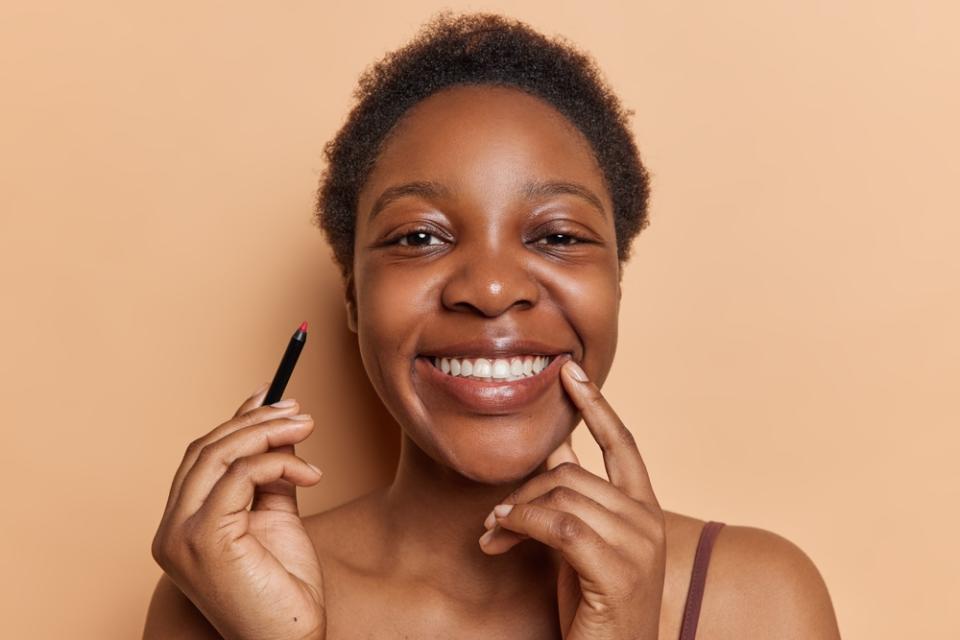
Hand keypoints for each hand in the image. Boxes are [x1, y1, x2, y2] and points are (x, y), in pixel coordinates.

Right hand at [151, 383, 326, 639]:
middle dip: (254, 421)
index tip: (272, 396)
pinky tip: (309, 473)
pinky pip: (238, 477)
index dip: (236, 422)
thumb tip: (278, 431)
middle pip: (205, 450)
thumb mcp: (276, 519)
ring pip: (217, 456)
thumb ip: (269, 477)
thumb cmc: (284, 590)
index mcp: (181, 524)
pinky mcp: (203, 540)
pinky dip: (276, 462)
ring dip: (267, 433)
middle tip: (298, 411)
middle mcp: (170, 529)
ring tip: (306, 427)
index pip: (201, 458)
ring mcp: (180, 536)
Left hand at [478, 359, 665, 639]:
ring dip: (514, 511)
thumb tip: (549, 446)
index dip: (596, 404)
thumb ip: (571, 497)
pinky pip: (559, 524)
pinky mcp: (618, 572)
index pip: (622, 443)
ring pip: (561, 494)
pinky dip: (521, 525)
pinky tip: (499, 539)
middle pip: (572, 471)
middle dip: (522, 489)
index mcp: (643, 509)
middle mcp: (648, 520)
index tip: (570, 369)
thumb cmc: (592, 608)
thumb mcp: (580, 543)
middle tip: (491, 519)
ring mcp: (639, 545)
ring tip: (491, 534)